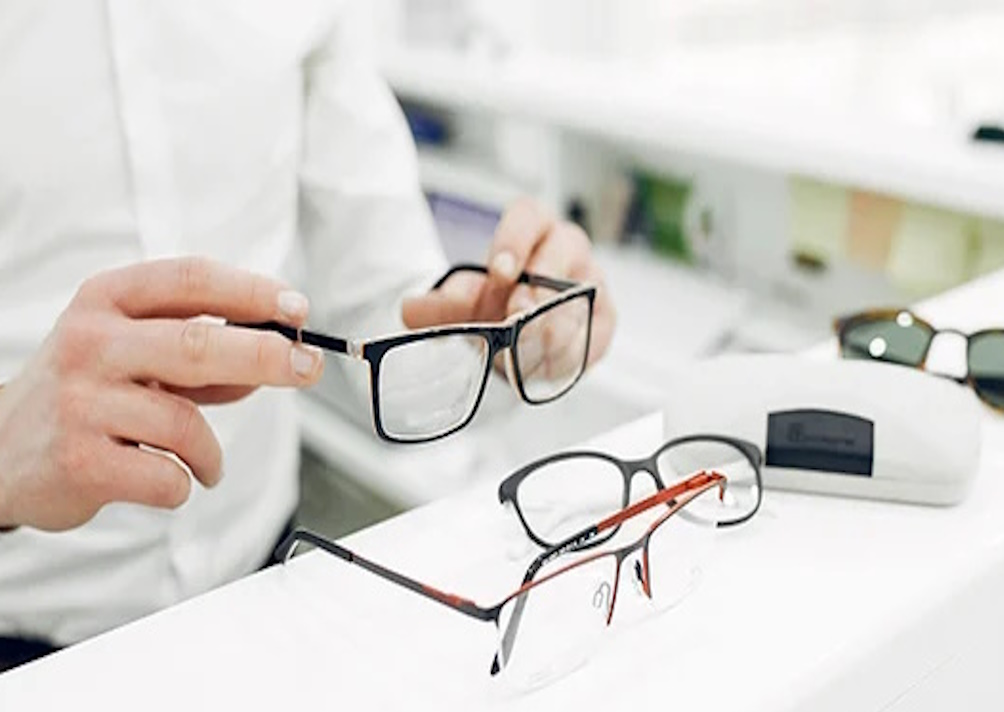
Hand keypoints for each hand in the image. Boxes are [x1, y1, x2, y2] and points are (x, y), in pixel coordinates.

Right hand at [0, 258, 323, 530]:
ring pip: (186, 424)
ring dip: (211, 452)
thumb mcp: (133, 350)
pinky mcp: (80, 460)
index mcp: (107, 299)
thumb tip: (278, 360)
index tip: (298, 308)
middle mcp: (90, 342)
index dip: (253, 291)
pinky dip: (185, 482)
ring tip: (206, 463)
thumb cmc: (88, 391)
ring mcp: (80, 402)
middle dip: (266, 356)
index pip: (191, 278)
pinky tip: (173, 480)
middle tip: (306, 367)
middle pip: (197, 344)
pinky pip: (167, 476)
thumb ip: (201, 352)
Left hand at [402, 198, 615, 368]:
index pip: (530, 216)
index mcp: (533, 230)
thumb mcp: (462, 303)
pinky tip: (541, 364)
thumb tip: (412, 310)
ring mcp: (591, 282)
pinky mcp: (603, 319)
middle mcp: (567, 249)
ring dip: (551, 324)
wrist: (516, 341)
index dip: (515, 239)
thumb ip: (441, 304)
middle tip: (516, 313)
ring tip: (523, 347)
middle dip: (539, 283)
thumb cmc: (495, 306)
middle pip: (565, 248)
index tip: (499, 271)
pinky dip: (566, 353)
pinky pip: (593, 334)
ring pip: (582, 294)